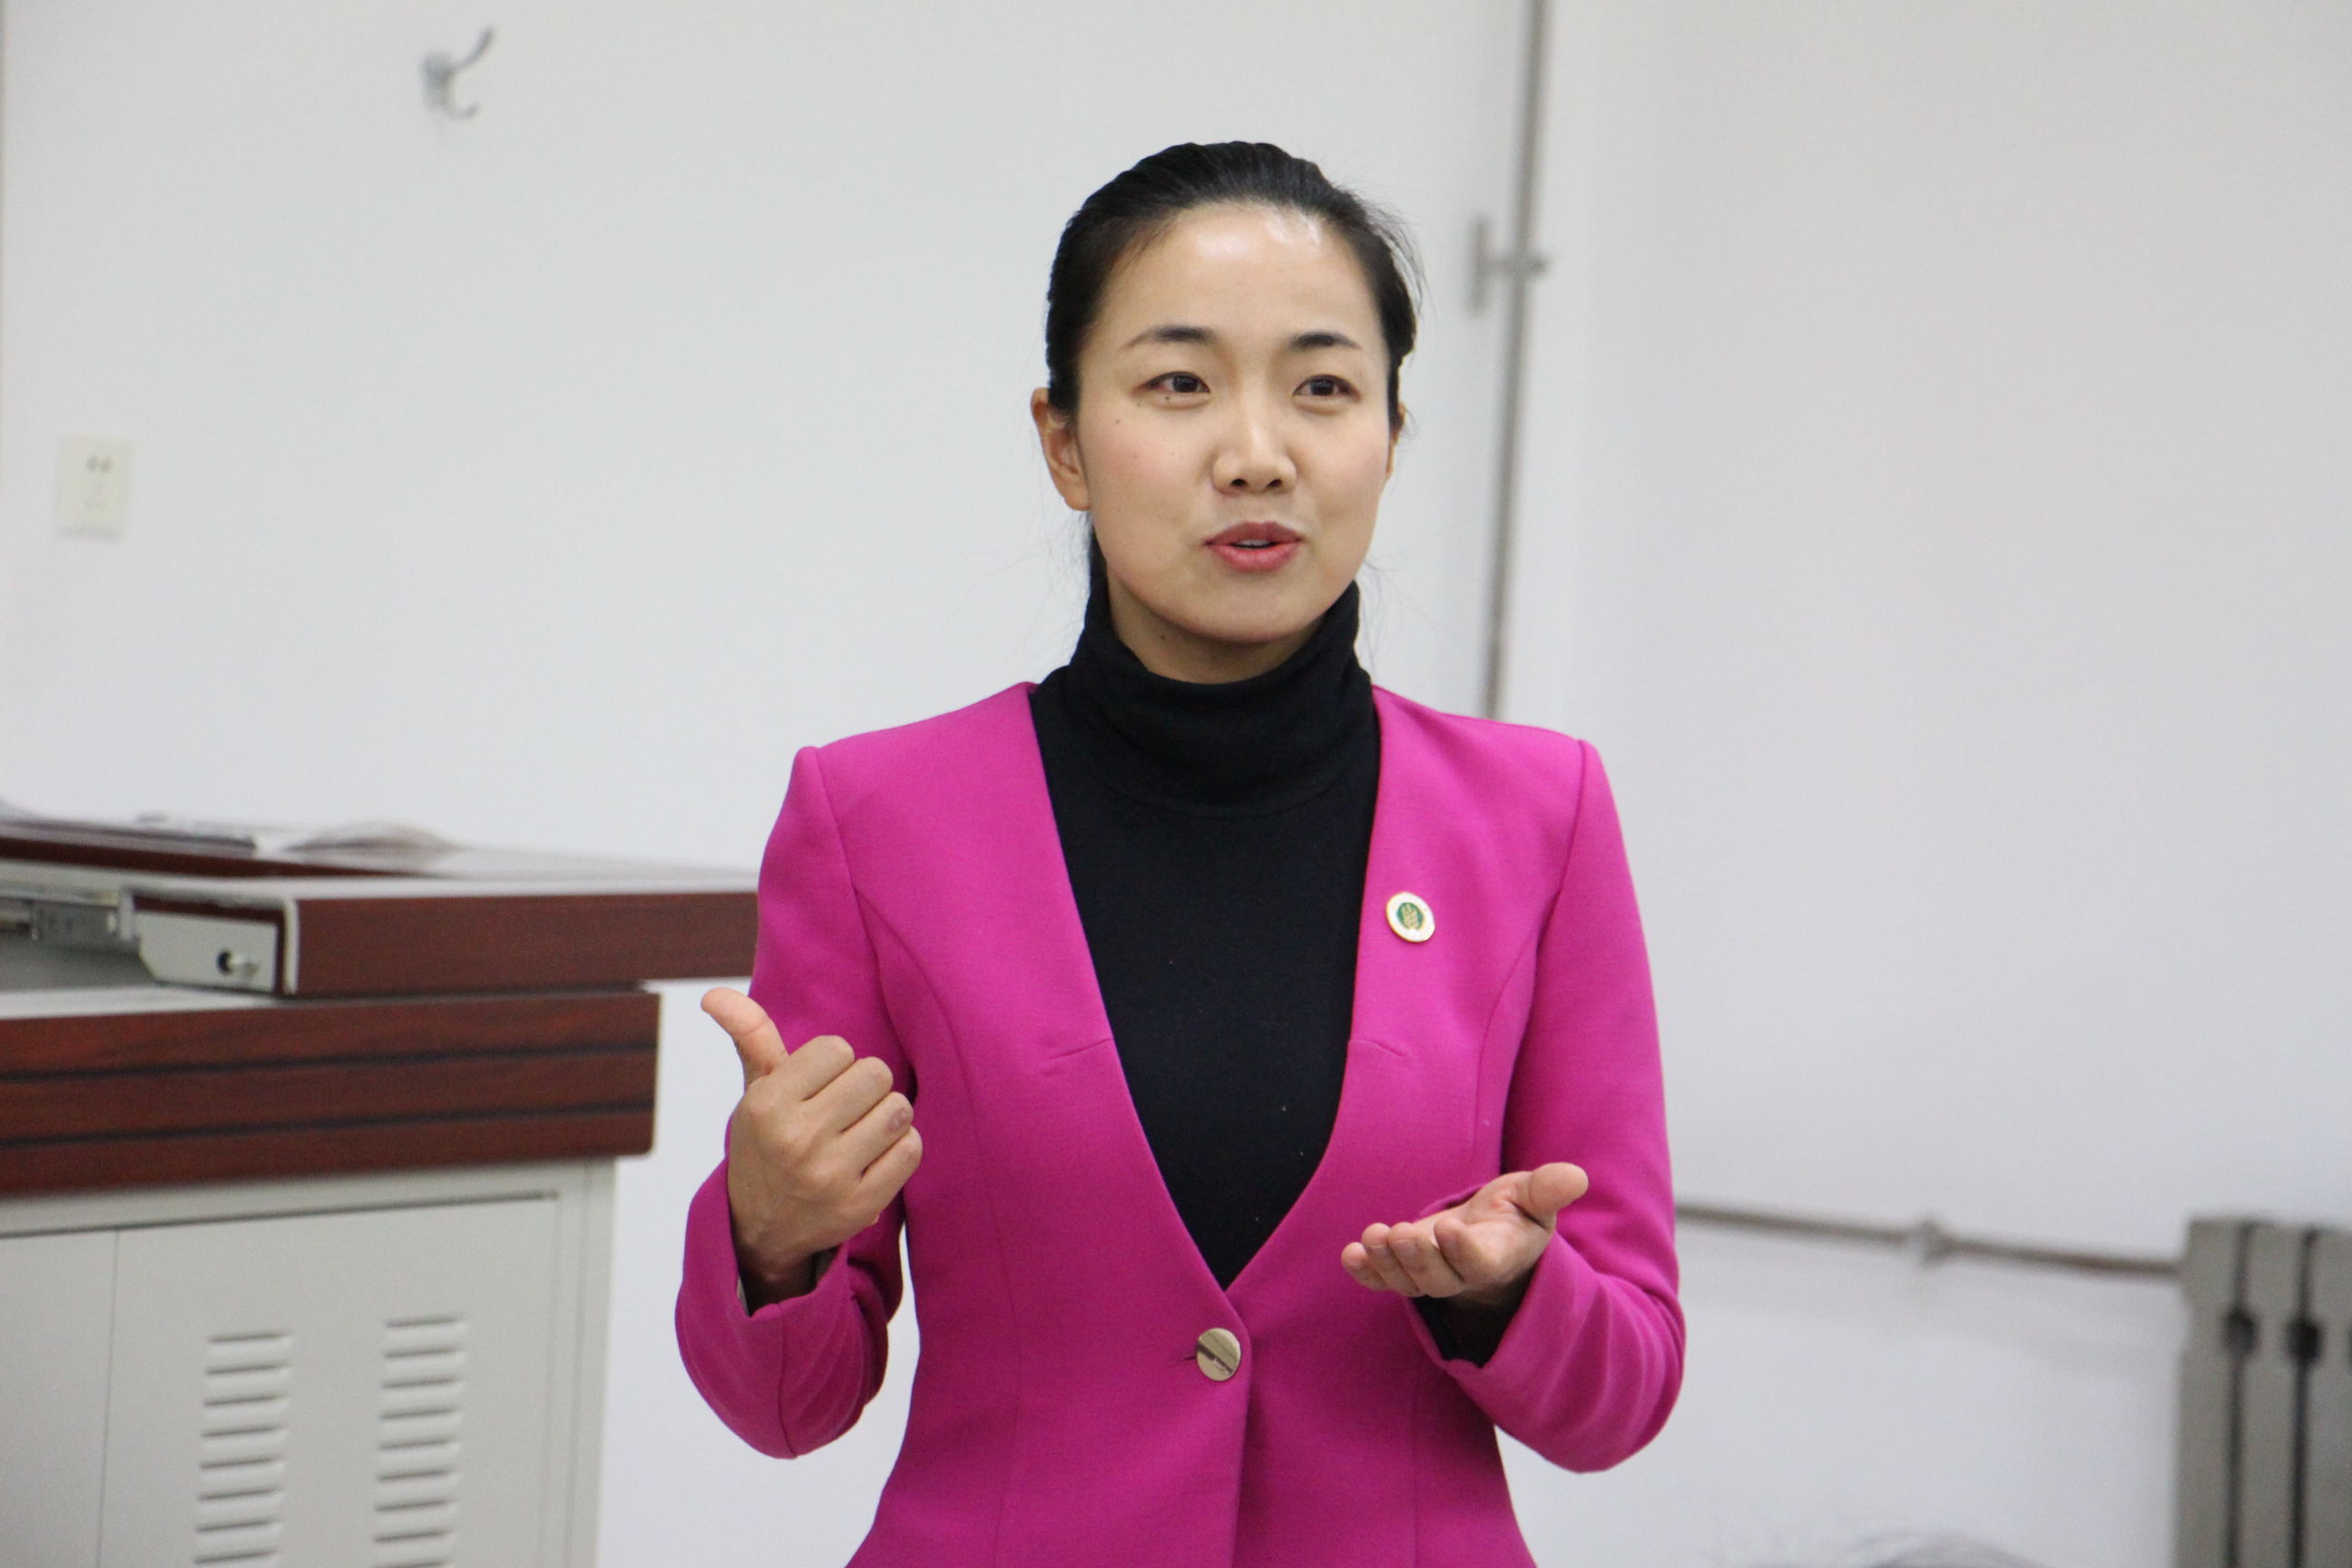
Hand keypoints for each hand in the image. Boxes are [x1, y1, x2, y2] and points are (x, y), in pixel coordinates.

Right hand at [705, 987, 920, 1306]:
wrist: (760, 1230)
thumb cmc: (766, 1144)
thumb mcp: (754, 1093)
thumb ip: (750, 1037)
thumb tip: (716, 992)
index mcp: (767, 1105)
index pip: (838, 1048)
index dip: (835, 1064)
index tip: (818, 1087)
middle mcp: (796, 1139)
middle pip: (875, 1074)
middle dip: (866, 1087)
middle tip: (846, 1109)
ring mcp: (830, 1176)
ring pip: (898, 1110)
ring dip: (886, 1116)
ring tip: (861, 1131)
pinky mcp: (860, 1207)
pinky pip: (910, 1150)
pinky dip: (900, 1148)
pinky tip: (874, 1157)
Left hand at [1341, 1162, 1588, 1313]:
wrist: (1490, 1236)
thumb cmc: (1515, 1214)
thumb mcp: (1534, 1198)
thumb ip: (1549, 1189)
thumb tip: (1577, 1176)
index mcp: (1498, 1256)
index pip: (1480, 1263)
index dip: (1463, 1251)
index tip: (1449, 1228)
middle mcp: (1462, 1274)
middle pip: (1438, 1280)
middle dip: (1418, 1258)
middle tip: (1401, 1233)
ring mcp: (1430, 1276)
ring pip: (1408, 1283)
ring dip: (1389, 1262)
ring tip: (1374, 1236)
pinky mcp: (1404, 1271)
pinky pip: (1383, 1282)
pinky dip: (1366, 1272)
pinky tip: (1351, 1255)